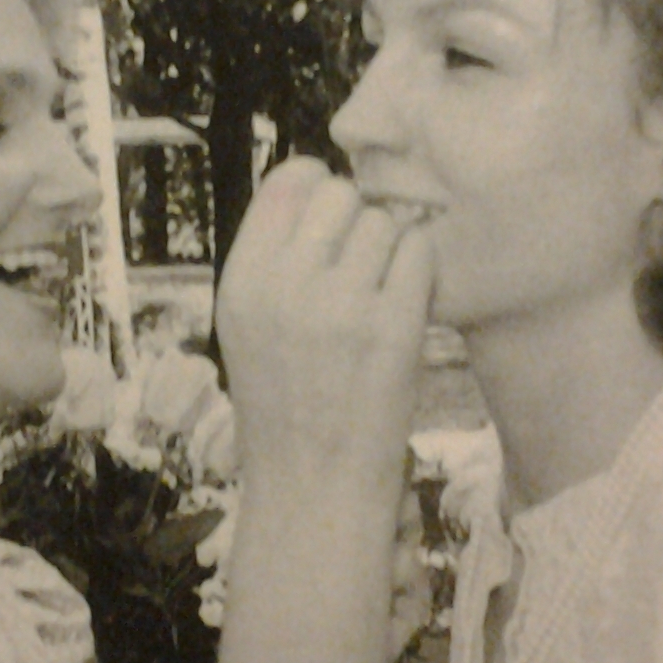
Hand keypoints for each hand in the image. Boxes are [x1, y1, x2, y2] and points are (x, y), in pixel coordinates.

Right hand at [216, 157, 432, 486]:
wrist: (314, 481)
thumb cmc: (284, 399)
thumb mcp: (247, 323)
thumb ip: (273, 256)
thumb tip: (319, 182)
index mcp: (242, 279)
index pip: (289, 181)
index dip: (317, 189)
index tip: (329, 223)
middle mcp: (285, 286)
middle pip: (341, 194)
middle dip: (356, 218)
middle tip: (359, 263)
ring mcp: (341, 307)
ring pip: (385, 223)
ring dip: (391, 249)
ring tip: (379, 293)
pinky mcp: (394, 329)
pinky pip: (420, 254)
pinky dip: (419, 272)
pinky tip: (404, 304)